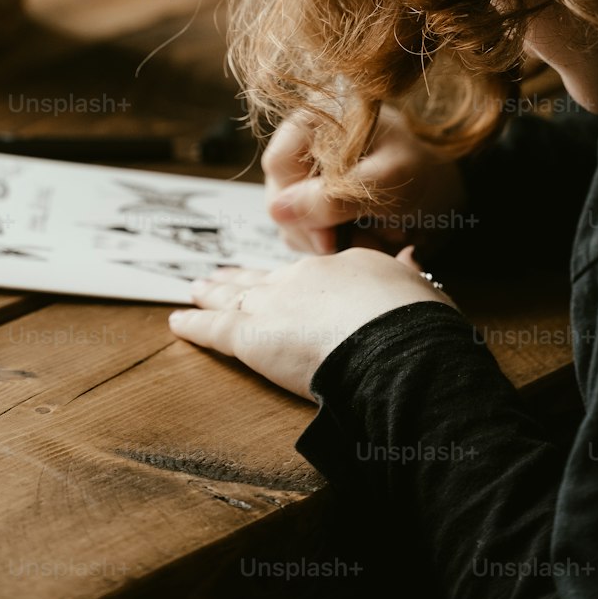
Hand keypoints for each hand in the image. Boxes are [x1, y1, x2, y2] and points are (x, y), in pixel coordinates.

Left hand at [167, 244, 456, 399]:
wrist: (396, 343)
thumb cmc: (417, 324)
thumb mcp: (421, 291)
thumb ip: (407, 274)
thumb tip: (410, 256)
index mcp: (344, 268)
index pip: (313, 272)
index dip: (297, 277)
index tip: (286, 276)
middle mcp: (303, 278)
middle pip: (264, 277)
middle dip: (241, 276)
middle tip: (221, 274)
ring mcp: (274, 305)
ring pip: (235, 296)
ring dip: (212, 293)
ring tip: (194, 289)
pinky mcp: (252, 336)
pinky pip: (214, 328)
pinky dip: (193, 325)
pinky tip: (176, 322)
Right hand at [262, 104, 467, 255]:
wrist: (457, 192)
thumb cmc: (428, 172)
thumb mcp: (388, 181)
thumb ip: (334, 196)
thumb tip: (278, 211)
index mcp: (319, 118)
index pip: (279, 165)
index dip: (296, 203)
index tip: (330, 236)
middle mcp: (308, 143)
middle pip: (281, 198)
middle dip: (319, 231)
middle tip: (360, 244)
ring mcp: (314, 174)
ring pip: (295, 221)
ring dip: (332, 242)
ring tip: (376, 240)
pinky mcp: (324, 202)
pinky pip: (314, 233)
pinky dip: (341, 245)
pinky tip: (371, 241)